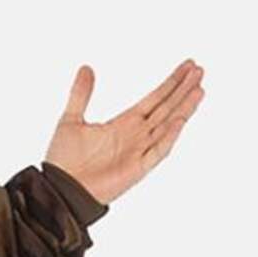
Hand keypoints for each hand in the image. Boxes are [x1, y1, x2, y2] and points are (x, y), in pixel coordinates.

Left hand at [45, 58, 204, 206]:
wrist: (57, 190)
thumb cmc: (62, 162)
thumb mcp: (70, 120)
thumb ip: (80, 94)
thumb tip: (86, 67)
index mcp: (123, 124)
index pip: (154, 99)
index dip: (170, 83)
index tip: (187, 66)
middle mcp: (135, 136)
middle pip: (166, 108)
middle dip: (182, 90)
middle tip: (199, 70)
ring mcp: (138, 153)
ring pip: (167, 126)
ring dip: (183, 109)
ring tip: (199, 89)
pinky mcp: (136, 170)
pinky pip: (157, 151)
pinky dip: (169, 136)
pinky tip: (179, 120)